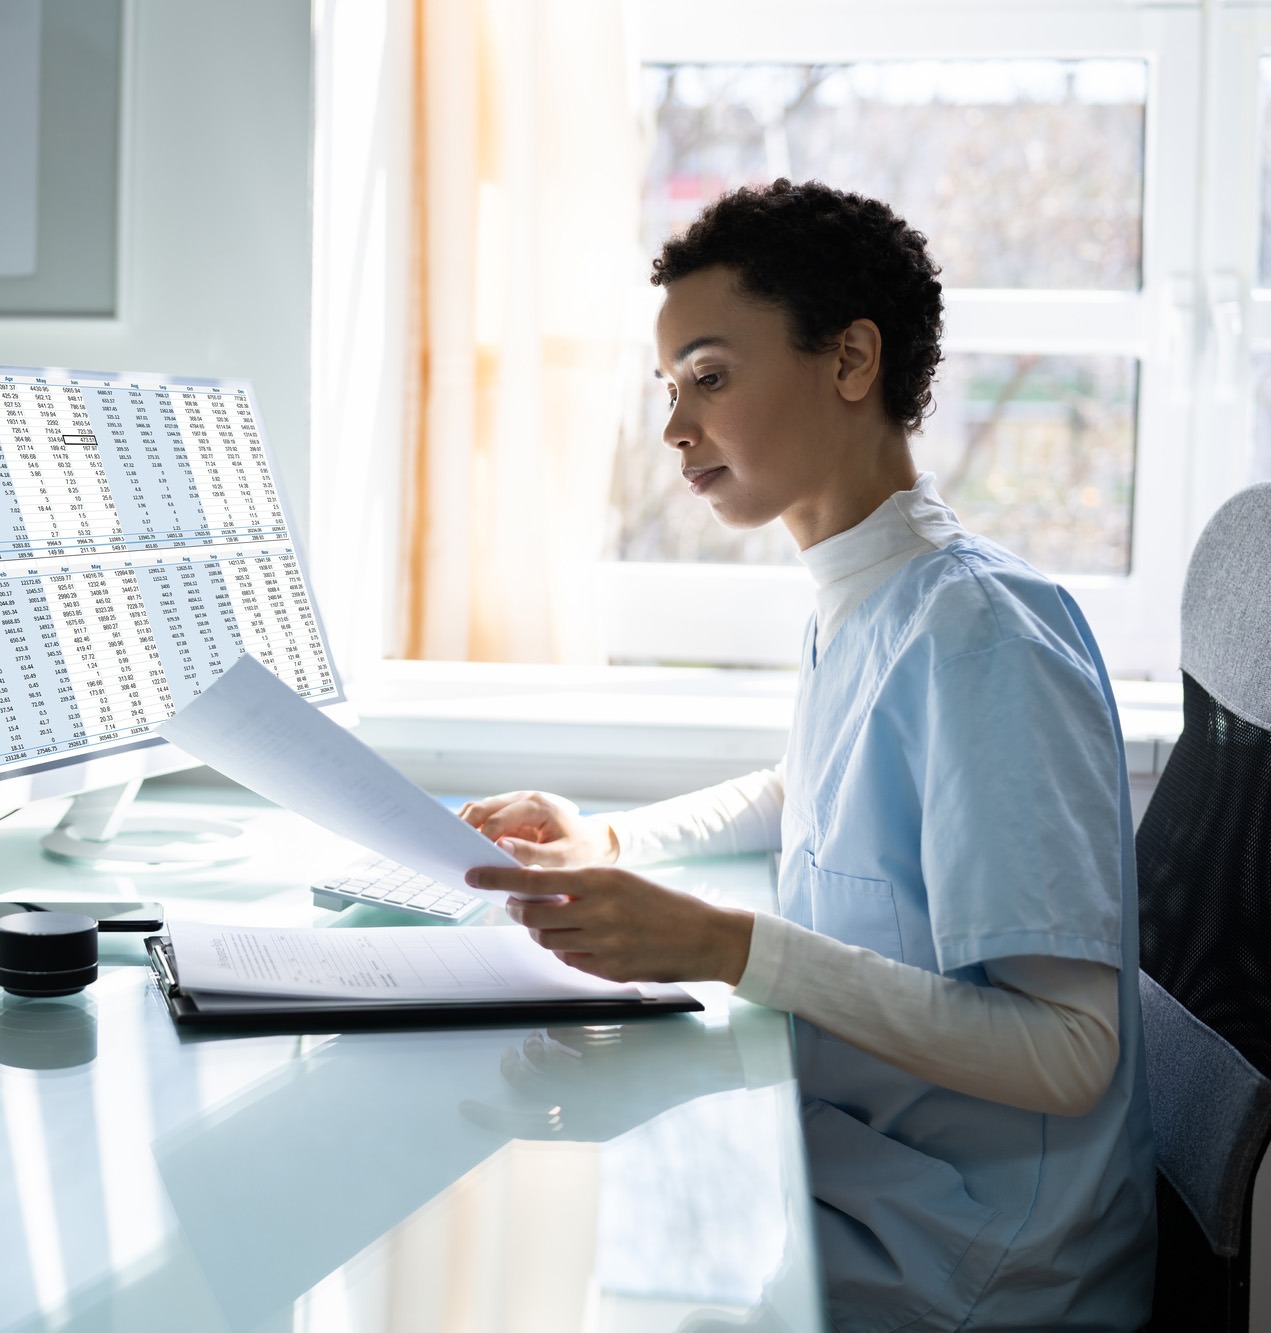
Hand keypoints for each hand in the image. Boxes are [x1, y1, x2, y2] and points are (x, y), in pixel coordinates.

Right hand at [458, 790, 617, 867]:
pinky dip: (473, 831)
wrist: (594, 842)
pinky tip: (466, 849)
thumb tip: (500, 848)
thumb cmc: (582, 850)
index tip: (468, 856)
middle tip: (449, 848)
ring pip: (479, 810)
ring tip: (451, 848)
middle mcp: (523, 799)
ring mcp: (515, 806)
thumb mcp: (563, 858)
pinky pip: (486, 820)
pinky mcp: (511, 816)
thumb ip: (533, 854)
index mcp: (536, 806)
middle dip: (463, 827)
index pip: (499, 818)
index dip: (481, 837)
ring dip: (465, 827)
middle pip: (482, 807)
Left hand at [464, 863, 753, 984]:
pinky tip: (586, 942)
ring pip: (546, 940)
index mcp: (600, 880)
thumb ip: (581, 886)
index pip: (534, 879)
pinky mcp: (608, 969)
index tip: (473, 876)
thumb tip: (536, 890)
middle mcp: (598, 910)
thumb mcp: (621, 881)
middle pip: (532, 915)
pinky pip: (569, 960)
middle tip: (520, 906)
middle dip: (519, 911)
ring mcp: (602, 943)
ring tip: (563, 923)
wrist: (702, 935)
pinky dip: (568, 950)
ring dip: (543, 932)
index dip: (498, 879)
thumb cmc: (661, 904)